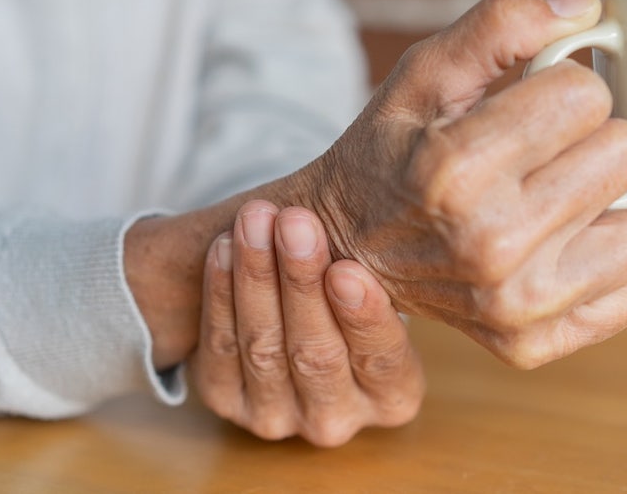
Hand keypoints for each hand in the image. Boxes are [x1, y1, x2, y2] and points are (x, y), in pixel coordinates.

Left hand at [190, 201, 423, 446]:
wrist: (296, 313)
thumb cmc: (354, 287)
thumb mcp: (384, 284)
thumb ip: (386, 265)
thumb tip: (406, 207)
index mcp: (394, 397)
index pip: (382, 361)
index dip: (363, 318)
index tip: (347, 269)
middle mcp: (336, 419)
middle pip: (316, 354)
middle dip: (301, 282)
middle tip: (295, 223)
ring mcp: (276, 417)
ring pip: (264, 348)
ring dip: (257, 277)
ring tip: (256, 221)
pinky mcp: (225, 401)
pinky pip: (220, 347)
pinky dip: (221, 294)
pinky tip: (225, 247)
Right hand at [295, 0, 626, 367]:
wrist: (347, 248)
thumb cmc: (393, 150)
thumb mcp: (424, 73)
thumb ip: (501, 25)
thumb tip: (587, 9)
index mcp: (455, 168)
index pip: (589, 95)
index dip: (567, 87)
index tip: (535, 105)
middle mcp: (489, 244)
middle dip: (596, 139)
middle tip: (550, 153)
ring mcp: (516, 305)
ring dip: (615, 207)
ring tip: (563, 200)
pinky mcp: (535, 343)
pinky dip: (608, 265)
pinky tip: (562, 248)